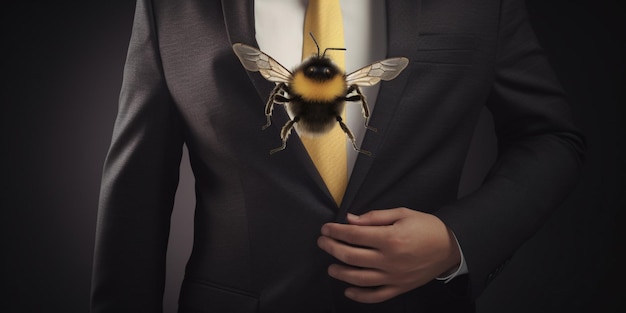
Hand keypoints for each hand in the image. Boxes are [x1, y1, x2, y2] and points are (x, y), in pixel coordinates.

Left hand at [317, 208, 460, 302]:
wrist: (452, 246)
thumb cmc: (427, 227)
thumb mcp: (402, 213)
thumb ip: (374, 217)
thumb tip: (350, 220)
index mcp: (389, 238)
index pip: (353, 235)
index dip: (335, 231)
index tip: (326, 228)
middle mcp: (389, 259)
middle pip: (351, 256)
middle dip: (332, 248)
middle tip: (323, 242)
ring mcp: (394, 276)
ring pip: (359, 278)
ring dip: (340, 273)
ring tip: (330, 267)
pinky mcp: (400, 287)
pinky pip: (376, 296)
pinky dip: (360, 296)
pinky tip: (348, 290)